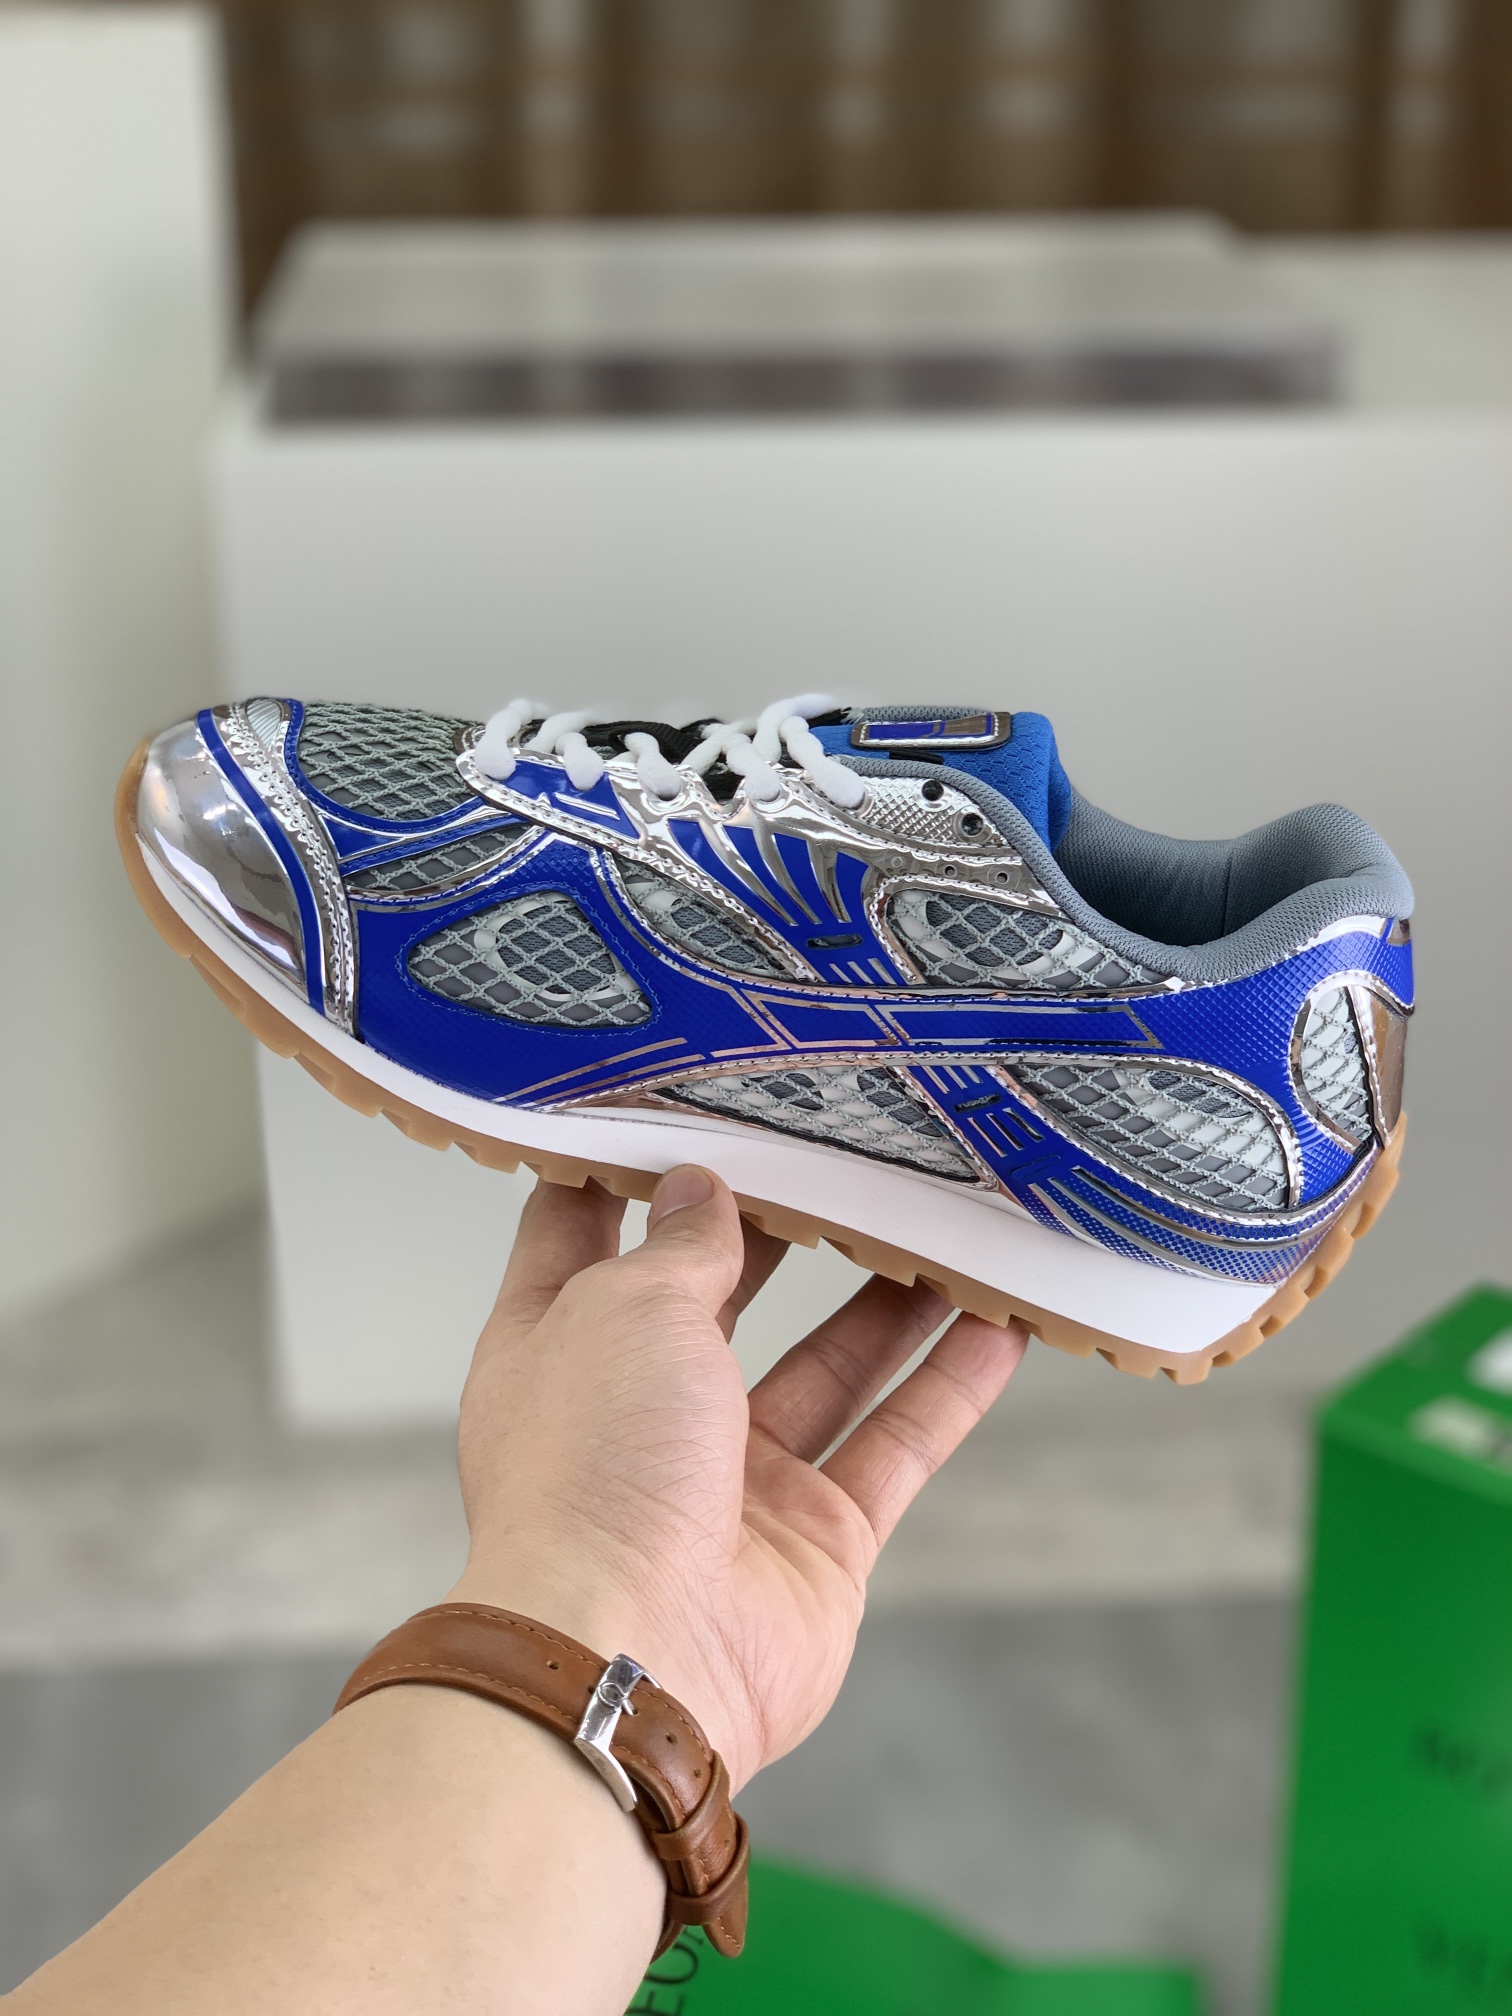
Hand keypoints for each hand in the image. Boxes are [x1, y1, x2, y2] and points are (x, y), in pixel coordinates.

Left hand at [450, 1165, 1025, 1789]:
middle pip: (720, 1297)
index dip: (624, 1171)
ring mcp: (733, 1480)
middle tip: (847, 1155)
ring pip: (829, 1366)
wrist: (636, 1657)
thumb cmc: (594, 1472)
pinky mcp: (817, 1538)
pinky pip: (895, 1444)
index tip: (674, 1104)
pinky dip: (947, 1387)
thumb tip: (703, 1189)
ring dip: (891, 1300)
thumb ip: (683, 1247)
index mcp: (559, 1349)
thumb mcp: (628, 1310)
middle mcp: (642, 1411)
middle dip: (782, 1229)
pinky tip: (1002, 1326)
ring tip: (949, 1224)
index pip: (581, 1235)